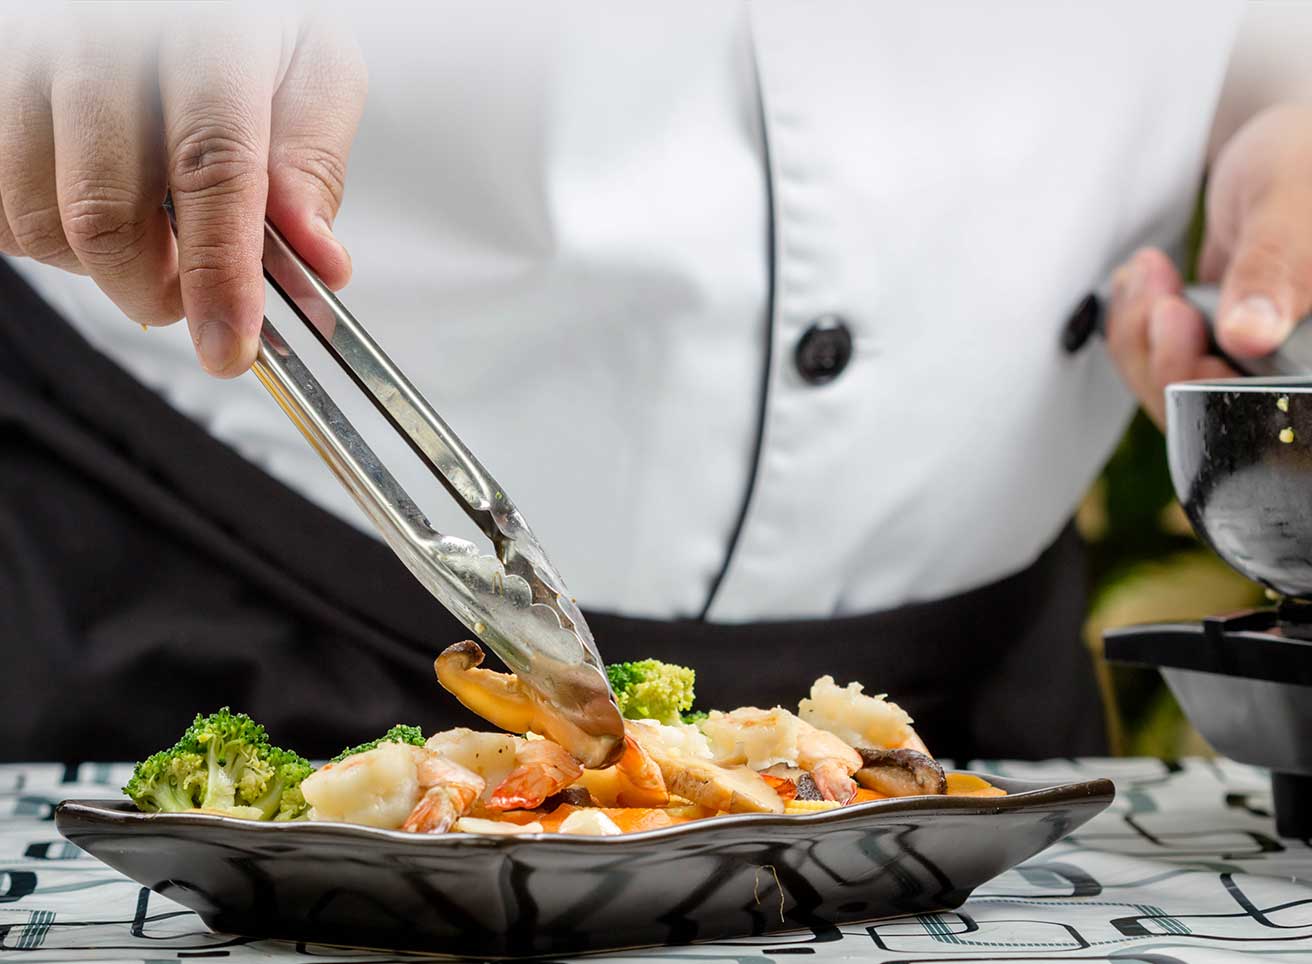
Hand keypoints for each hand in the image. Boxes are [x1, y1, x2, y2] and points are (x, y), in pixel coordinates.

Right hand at [0, 6, 366, 376]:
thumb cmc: (243, 19)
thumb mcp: (310, 65)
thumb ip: (312, 160)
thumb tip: (317, 259)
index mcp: (206, 30)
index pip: (211, 169)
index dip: (220, 272)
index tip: (230, 343)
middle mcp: (103, 37)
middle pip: (106, 210)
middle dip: (154, 288)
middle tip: (194, 298)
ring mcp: (29, 58)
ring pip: (40, 218)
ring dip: (100, 266)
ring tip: (149, 235)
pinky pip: (0, 206)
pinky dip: (48, 236)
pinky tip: (94, 207)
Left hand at [1105, 103, 1311, 427]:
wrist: (1284, 150)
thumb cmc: (1305, 160)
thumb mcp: (1291, 205)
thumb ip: (1274, 269)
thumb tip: (1251, 336)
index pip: (1280, 418)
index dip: (1214, 389)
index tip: (1178, 319)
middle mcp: (1300, 376)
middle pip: (1220, 418)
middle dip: (1165, 356)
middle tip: (1155, 286)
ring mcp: (1263, 371)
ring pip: (1183, 399)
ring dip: (1143, 341)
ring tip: (1148, 272)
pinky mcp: (1225, 357)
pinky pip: (1168, 372)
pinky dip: (1140, 335)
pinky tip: (1143, 285)